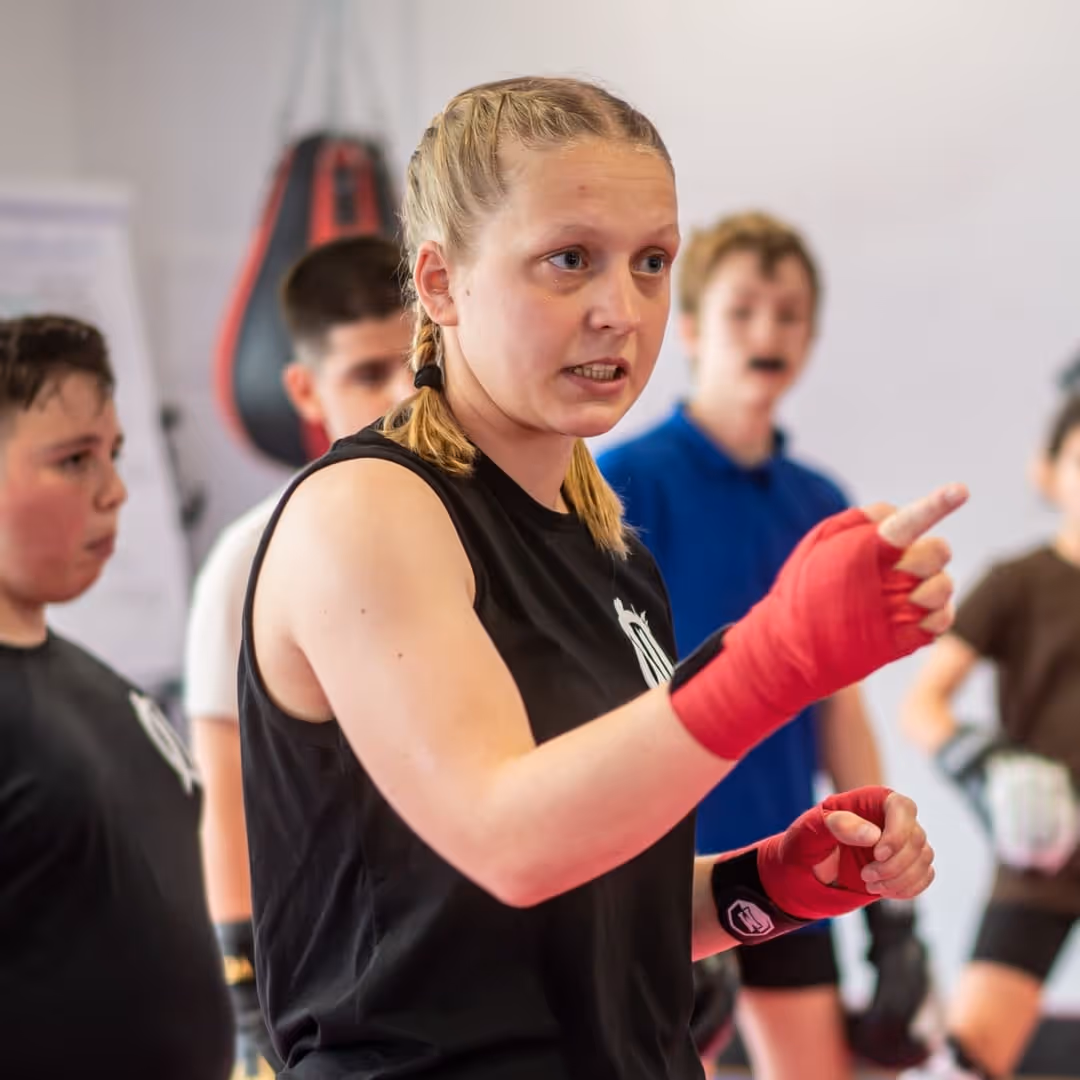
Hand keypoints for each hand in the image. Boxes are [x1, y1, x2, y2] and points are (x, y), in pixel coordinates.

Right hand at [669, 484, 968, 761]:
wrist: (791, 647)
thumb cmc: (802, 589)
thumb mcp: (818, 543)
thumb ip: (858, 521)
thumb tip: (895, 513)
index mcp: (866, 550)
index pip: (909, 521)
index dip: (937, 503)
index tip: (960, 490)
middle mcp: (889, 580)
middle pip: (938, 550)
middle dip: (927, 551)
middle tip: (902, 562)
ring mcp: (900, 612)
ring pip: (945, 585)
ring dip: (933, 583)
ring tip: (906, 589)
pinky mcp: (906, 640)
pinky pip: (943, 619)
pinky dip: (934, 613)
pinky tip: (911, 611)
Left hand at [812, 791, 934, 900]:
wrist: (808, 872)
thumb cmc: (807, 844)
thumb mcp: (809, 832)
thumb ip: (837, 825)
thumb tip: (873, 833)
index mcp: (869, 800)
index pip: (901, 807)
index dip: (897, 832)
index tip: (878, 854)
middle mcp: (890, 817)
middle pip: (915, 837)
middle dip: (894, 865)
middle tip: (865, 876)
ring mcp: (901, 840)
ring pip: (923, 857)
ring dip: (900, 879)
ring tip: (869, 884)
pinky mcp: (906, 863)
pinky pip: (925, 875)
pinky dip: (908, 888)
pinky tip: (884, 891)